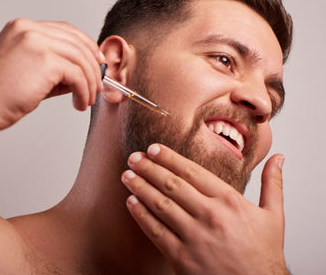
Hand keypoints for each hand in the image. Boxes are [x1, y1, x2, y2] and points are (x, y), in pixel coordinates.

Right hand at [0, 18, 104, 130]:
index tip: (95, 62)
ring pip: (80, 58)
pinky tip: (80, 102)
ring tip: (87, 99)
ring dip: (89, 81)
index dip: (85, 45)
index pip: (64, 30)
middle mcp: (29, 30)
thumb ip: (53, 67)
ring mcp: (36, 43)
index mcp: (22, 28)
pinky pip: (77, 75)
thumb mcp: (26, 71)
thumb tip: (82, 73)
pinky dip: (83, 90)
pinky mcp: (45, 61)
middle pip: (76, 41)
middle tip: (98, 84)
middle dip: (93, 64)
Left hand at [121, 143, 287, 274]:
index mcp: (229, 201)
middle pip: (172, 184)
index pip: (193, 172)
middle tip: (133, 157)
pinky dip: (141, 215)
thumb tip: (279, 158)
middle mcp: (209, 215)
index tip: (153, 149)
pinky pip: (156, 231)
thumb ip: (272, 184)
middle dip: (149, 168)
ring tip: (127, 175)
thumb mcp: (274, 217)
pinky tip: (131, 203)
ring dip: (140, 187)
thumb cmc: (263, 254)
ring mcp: (194, 236)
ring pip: (160, 205)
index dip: (169, 158)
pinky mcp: (181, 257)